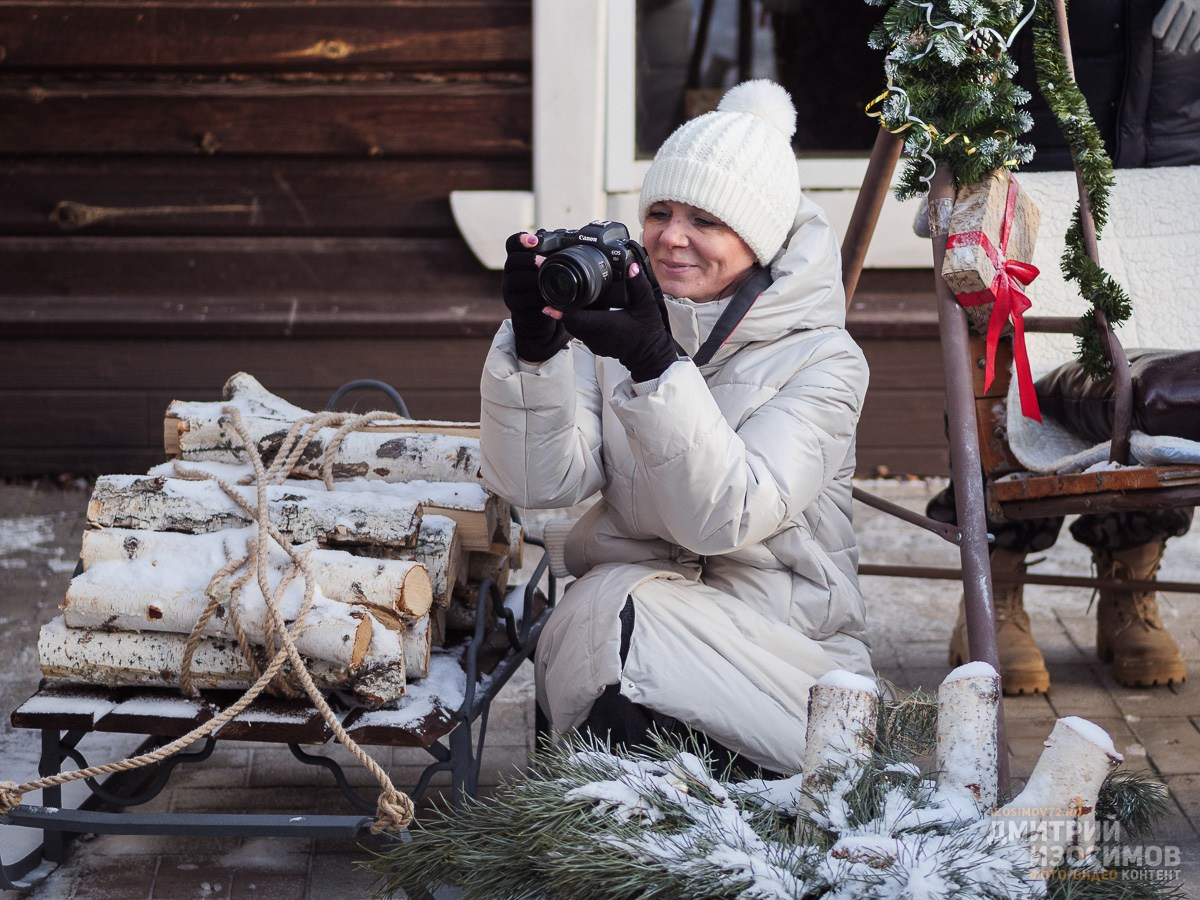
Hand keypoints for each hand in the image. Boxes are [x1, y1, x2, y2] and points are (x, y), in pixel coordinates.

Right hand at [502, 232, 568, 362]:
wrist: (537, 312)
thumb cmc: (545, 285)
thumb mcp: (548, 268)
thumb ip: (554, 254)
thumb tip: (576, 239)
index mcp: (518, 258)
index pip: (512, 243)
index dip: (520, 239)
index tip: (534, 240)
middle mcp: (510, 271)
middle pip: (512, 260)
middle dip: (527, 259)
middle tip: (542, 261)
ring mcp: (509, 288)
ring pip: (514, 279)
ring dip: (530, 277)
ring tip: (544, 277)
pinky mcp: (513, 303)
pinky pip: (520, 298)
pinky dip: (534, 297)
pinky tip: (545, 296)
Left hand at [555, 261, 678, 382]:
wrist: (650, 356)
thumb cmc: (649, 333)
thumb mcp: (647, 306)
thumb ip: (638, 285)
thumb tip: (631, 267)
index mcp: (605, 324)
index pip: (576, 318)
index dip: (561, 310)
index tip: (548, 304)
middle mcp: (595, 335)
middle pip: (569, 321)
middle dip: (561, 308)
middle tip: (554, 292)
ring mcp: (593, 342)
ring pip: (572, 327)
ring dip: (568, 315)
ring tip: (566, 298)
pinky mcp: (594, 345)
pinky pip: (579, 332)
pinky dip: (577, 321)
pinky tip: (582, 309)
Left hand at [1154, 0, 1199, 52]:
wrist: (1196, 2)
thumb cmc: (1176, 10)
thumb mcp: (1169, 9)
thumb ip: (1161, 20)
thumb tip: (1157, 37)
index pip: (1169, 10)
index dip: (1163, 22)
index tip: (1156, 35)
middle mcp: (1191, 1)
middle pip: (1183, 17)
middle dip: (1174, 34)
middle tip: (1167, 49)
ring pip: (1196, 23)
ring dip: (1187, 39)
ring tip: (1180, 52)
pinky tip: (1194, 49)